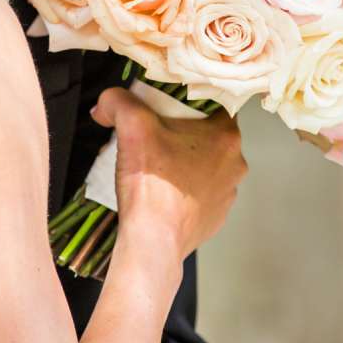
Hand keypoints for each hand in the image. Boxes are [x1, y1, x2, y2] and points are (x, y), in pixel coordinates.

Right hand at [93, 86, 244, 259]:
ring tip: (156, 166)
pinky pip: (201, 192)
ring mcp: (228, 192)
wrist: (153, 241)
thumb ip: (118, 101)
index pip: (213, 103)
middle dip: (182, 132)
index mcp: (226, 136)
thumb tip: (106, 101)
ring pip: (205, 164)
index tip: (166, 106)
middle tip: (155, 135)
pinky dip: (184, 188)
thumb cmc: (151, 185)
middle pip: (207, 134)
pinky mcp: (216, 216)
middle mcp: (235, 163)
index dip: (187, 101)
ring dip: (184, 161)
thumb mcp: (131, 128)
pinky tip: (163, 191)